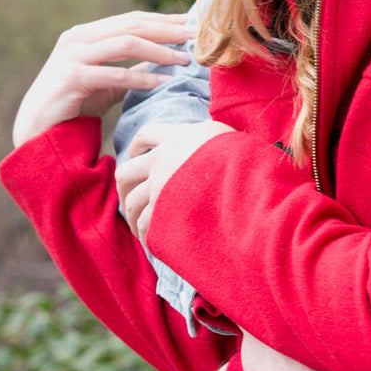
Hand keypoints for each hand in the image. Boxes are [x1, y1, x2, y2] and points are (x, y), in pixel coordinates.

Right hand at [11, 12, 191, 147]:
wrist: (37, 131)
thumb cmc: (75, 103)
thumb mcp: (107, 80)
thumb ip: (131, 65)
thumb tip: (168, 55)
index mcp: (86, 33)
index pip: (131, 19)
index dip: (162, 19)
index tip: (190, 22)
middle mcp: (77, 38)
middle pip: (131, 26)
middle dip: (167, 29)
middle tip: (195, 35)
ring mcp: (72, 56)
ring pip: (125, 43)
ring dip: (159, 50)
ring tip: (184, 59)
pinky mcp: (72, 78)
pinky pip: (115, 73)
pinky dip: (142, 76)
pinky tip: (162, 80)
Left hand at [117, 119, 234, 240]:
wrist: (245, 183)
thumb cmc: (244, 159)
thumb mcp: (224, 136)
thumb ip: (205, 139)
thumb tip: (202, 146)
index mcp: (179, 137)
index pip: (147, 134)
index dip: (137, 145)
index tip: (135, 154)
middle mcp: (163, 160)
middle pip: (127, 171)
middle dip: (125, 187)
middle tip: (131, 197)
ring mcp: (159, 187)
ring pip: (131, 201)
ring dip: (133, 215)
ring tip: (142, 225)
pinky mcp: (161, 213)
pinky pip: (144, 223)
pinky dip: (146, 232)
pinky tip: (153, 237)